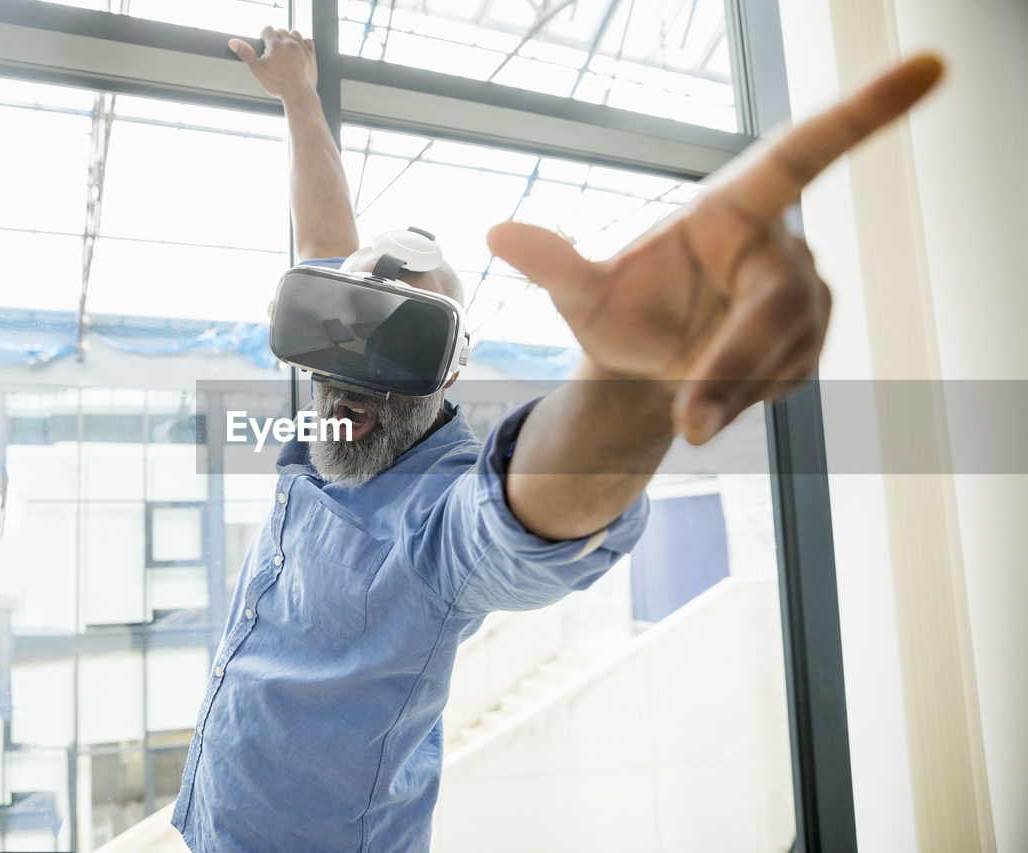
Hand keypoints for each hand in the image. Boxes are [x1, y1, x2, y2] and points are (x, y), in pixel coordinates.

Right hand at [229, 27, 316, 102]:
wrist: (298, 94)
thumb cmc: (277, 84)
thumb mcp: (257, 69)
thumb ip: (246, 53)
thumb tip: (233, 42)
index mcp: (276, 45)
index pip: (267, 30)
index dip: (264, 36)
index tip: (264, 43)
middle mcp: (289, 43)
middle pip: (281, 31)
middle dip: (276, 38)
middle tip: (273, 50)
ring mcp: (302, 48)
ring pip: (294, 33)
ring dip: (289, 38)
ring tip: (285, 48)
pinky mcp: (311, 55)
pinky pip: (308, 41)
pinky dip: (303, 43)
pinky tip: (298, 49)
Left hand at [487, 54, 942, 445]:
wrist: (643, 364)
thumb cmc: (620, 312)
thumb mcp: (582, 293)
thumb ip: (552, 263)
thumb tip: (497, 231)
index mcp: (733, 208)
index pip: (803, 154)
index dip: (866, 112)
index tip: (929, 64)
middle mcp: (779, 245)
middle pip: (782, 304)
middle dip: (736, 365)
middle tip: (691, 418)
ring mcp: (803, 294)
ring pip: (784, 354)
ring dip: (730, 390)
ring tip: (685, 393)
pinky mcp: (811, 341)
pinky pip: (785, 380)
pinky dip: (741, 399)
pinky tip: (712, 390)